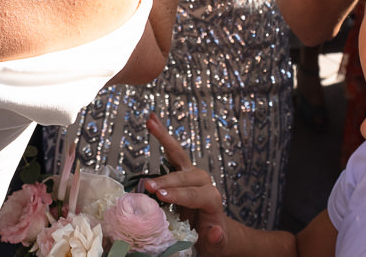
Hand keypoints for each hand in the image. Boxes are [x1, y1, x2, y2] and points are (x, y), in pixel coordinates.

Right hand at [141, 114, 242, 256]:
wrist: (213, 230)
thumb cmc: (211, 239)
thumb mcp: (216, 243)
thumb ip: (216, 237)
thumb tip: (215, 232)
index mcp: (212, 199)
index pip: (194, 195)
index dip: (178, 195)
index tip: (161, 197)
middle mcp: (204, 182)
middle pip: (183, 177)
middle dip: (165, 181)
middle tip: (149, 187)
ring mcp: (192, 174)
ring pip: (177, 153)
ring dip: (163, 137)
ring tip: (150, 122)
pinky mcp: (183, 171)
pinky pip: (172, 151)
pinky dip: (162, 136)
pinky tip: (152, 121)